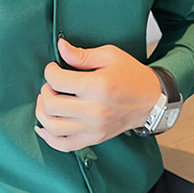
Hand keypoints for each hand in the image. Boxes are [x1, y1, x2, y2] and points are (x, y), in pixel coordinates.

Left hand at [34, 38, 160, 151]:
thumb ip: (82, 55)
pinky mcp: (93, 138)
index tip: (53, 68)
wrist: (151, 100)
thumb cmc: (131, 76)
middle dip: (45, 90)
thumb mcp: (110, 56)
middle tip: (52, 84)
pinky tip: (43, 126)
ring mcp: (93, 128)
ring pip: (52, 126)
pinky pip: (63, 145)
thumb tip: (61, 47)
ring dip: (42, 112)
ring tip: (47, 101)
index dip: (49, 71)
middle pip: (51, 104)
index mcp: (98, 87)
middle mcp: (94, 110)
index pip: (58, 81)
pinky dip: (48, 137)